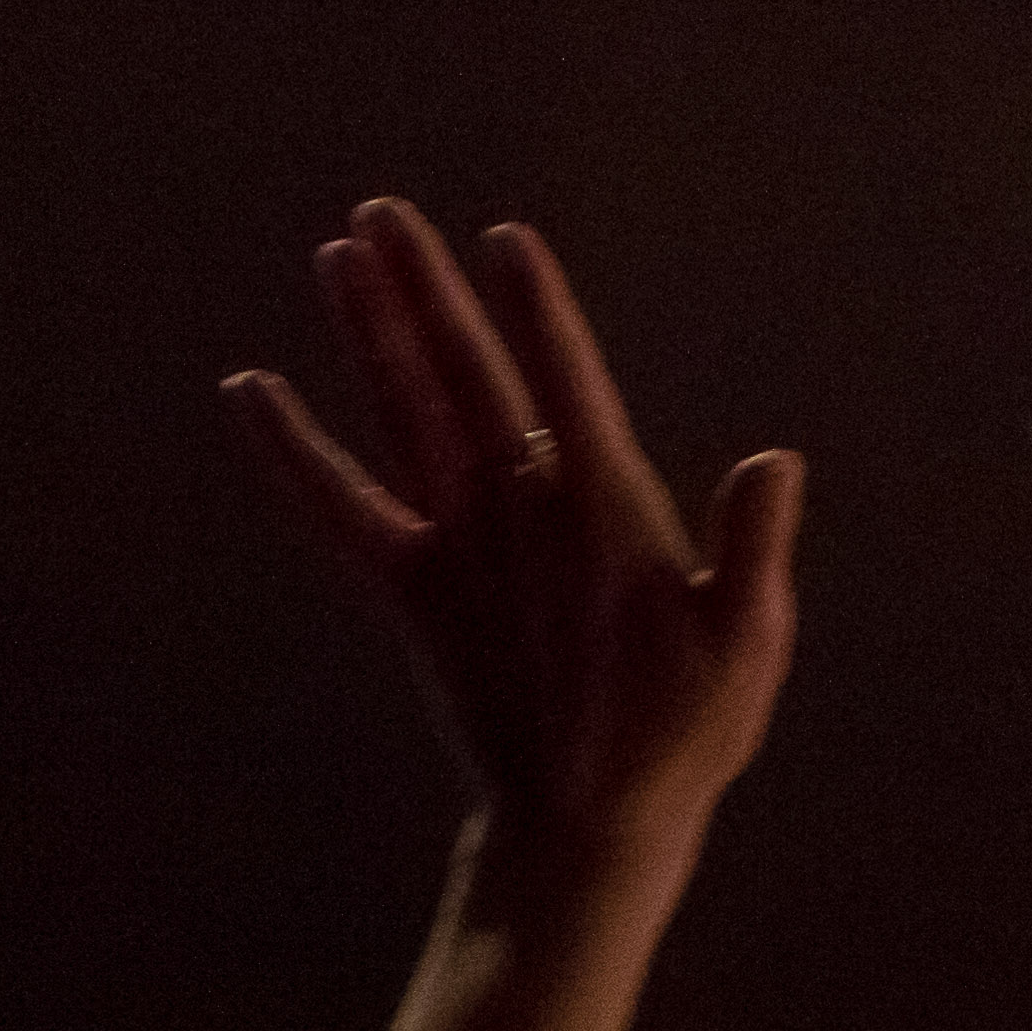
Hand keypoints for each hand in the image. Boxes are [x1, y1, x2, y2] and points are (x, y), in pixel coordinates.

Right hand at [228, 201, 803, 866]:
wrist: (602, 819)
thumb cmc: (684, 738)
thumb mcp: (736, 649)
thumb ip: (750, 556)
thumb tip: (777, 461)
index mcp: (613, 503)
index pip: (567, 385)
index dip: (539, 315)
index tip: (508, 240)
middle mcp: (534, 501)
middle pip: (469, 376)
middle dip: (427, 295)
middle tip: (383, 211)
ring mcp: (469, 538)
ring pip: (410, 416)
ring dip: (372, 340)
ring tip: (337, 258)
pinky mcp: (416, 587)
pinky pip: (346, 510)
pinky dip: (300, 458)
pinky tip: (254, 395)